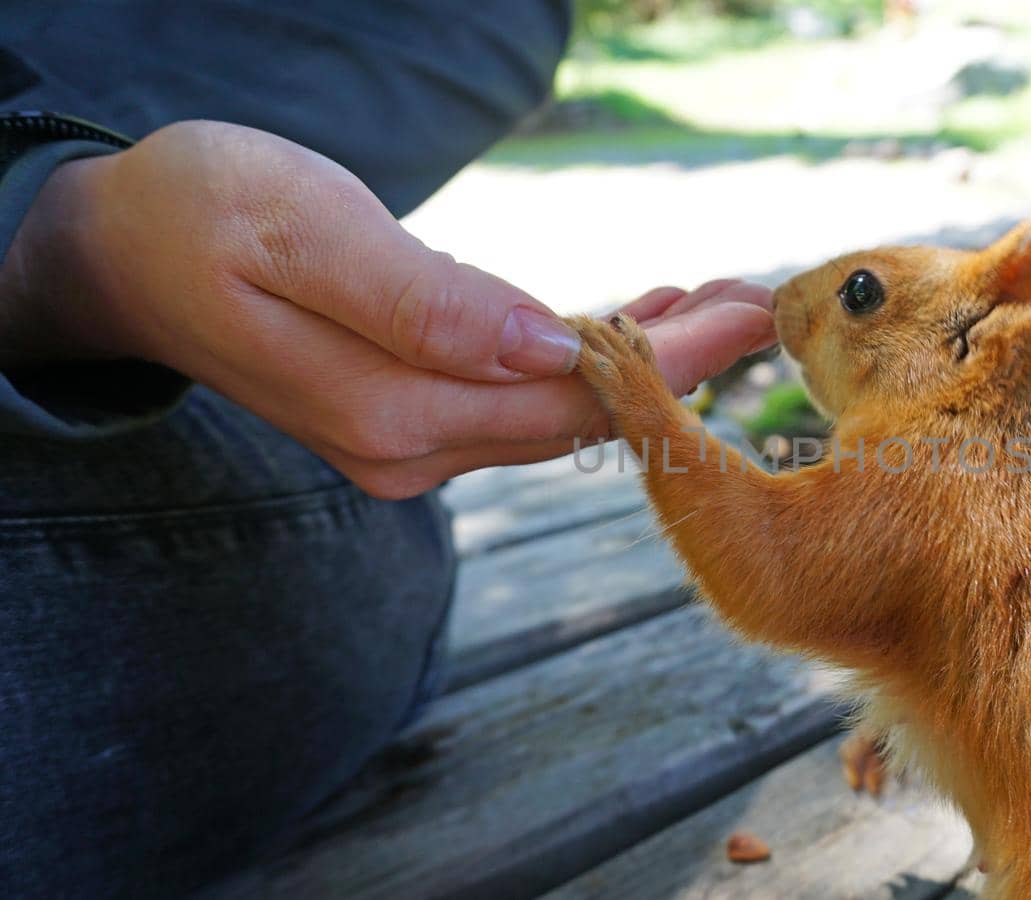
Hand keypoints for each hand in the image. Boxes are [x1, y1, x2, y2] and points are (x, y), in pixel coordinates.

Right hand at [0, 120, 773, 496]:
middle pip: (576, 418)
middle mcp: (406, 450)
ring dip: (638, 362)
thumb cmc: (200, 215)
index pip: (566, 400)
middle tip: (757, 303)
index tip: (748, 312)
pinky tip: (633, 320)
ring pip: (554, 413)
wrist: (121, 255)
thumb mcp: (302, 232)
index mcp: (388, 410)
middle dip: (676, 365)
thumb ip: (422, 299)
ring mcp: (405, 444)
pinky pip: (518, 400)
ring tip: (716, 304)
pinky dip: (583, 359)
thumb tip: (541, 349)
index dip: (667, 362)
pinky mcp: (405, 419)